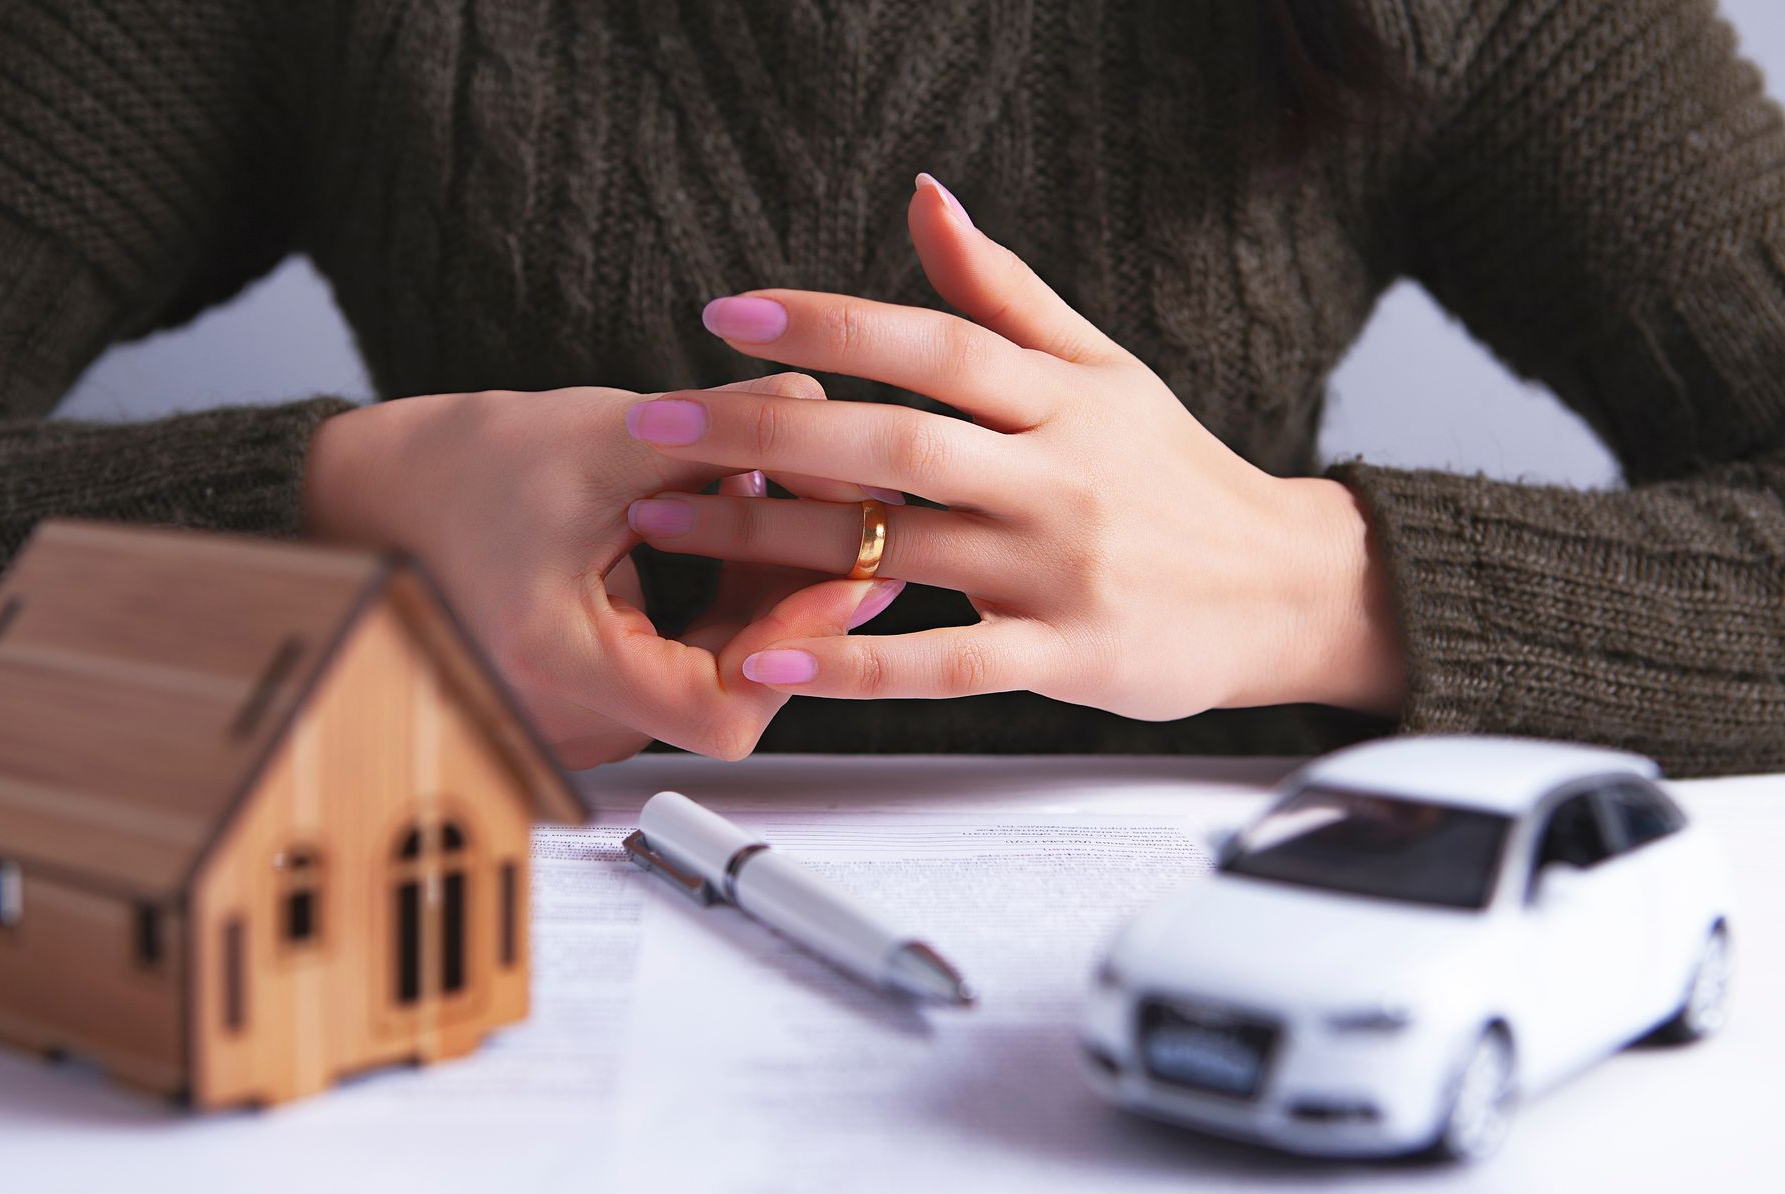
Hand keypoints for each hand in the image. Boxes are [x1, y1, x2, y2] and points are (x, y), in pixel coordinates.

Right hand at [302, 374, 891, 767]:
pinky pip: (682, 666)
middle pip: (729, 692)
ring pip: (712, 679)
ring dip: (760, 596)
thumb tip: (823, 413)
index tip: (837, 572)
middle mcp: (568, 716)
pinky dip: (720, 603)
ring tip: (773, 501)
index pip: (720, 711)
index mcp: (558, 663)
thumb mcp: (602, 435)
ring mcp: (578, 716)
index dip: (794, 645)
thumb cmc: (460, 472)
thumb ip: (720, 429)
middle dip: (790, 603)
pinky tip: (730, 525)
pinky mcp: (589, 697)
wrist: (372, 499)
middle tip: (842, 519)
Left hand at [621, 174, 1404, 721]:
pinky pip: (942, 664)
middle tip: (658, 424)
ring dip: (772, 539)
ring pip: (899, 548)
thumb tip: (926, 197)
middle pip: (894, 441)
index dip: (829, 324)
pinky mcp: (1065, 656)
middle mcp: (1057, 476)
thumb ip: (1007, 295)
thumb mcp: (1106, 368)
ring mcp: (1058, 570)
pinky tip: (766, 657)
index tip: (729, 315)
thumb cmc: (1178, 477)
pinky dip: (851, 665)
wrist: (1286, 587)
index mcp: (1062, 397)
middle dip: (765, 430)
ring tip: (670, 525)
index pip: (933, 343)